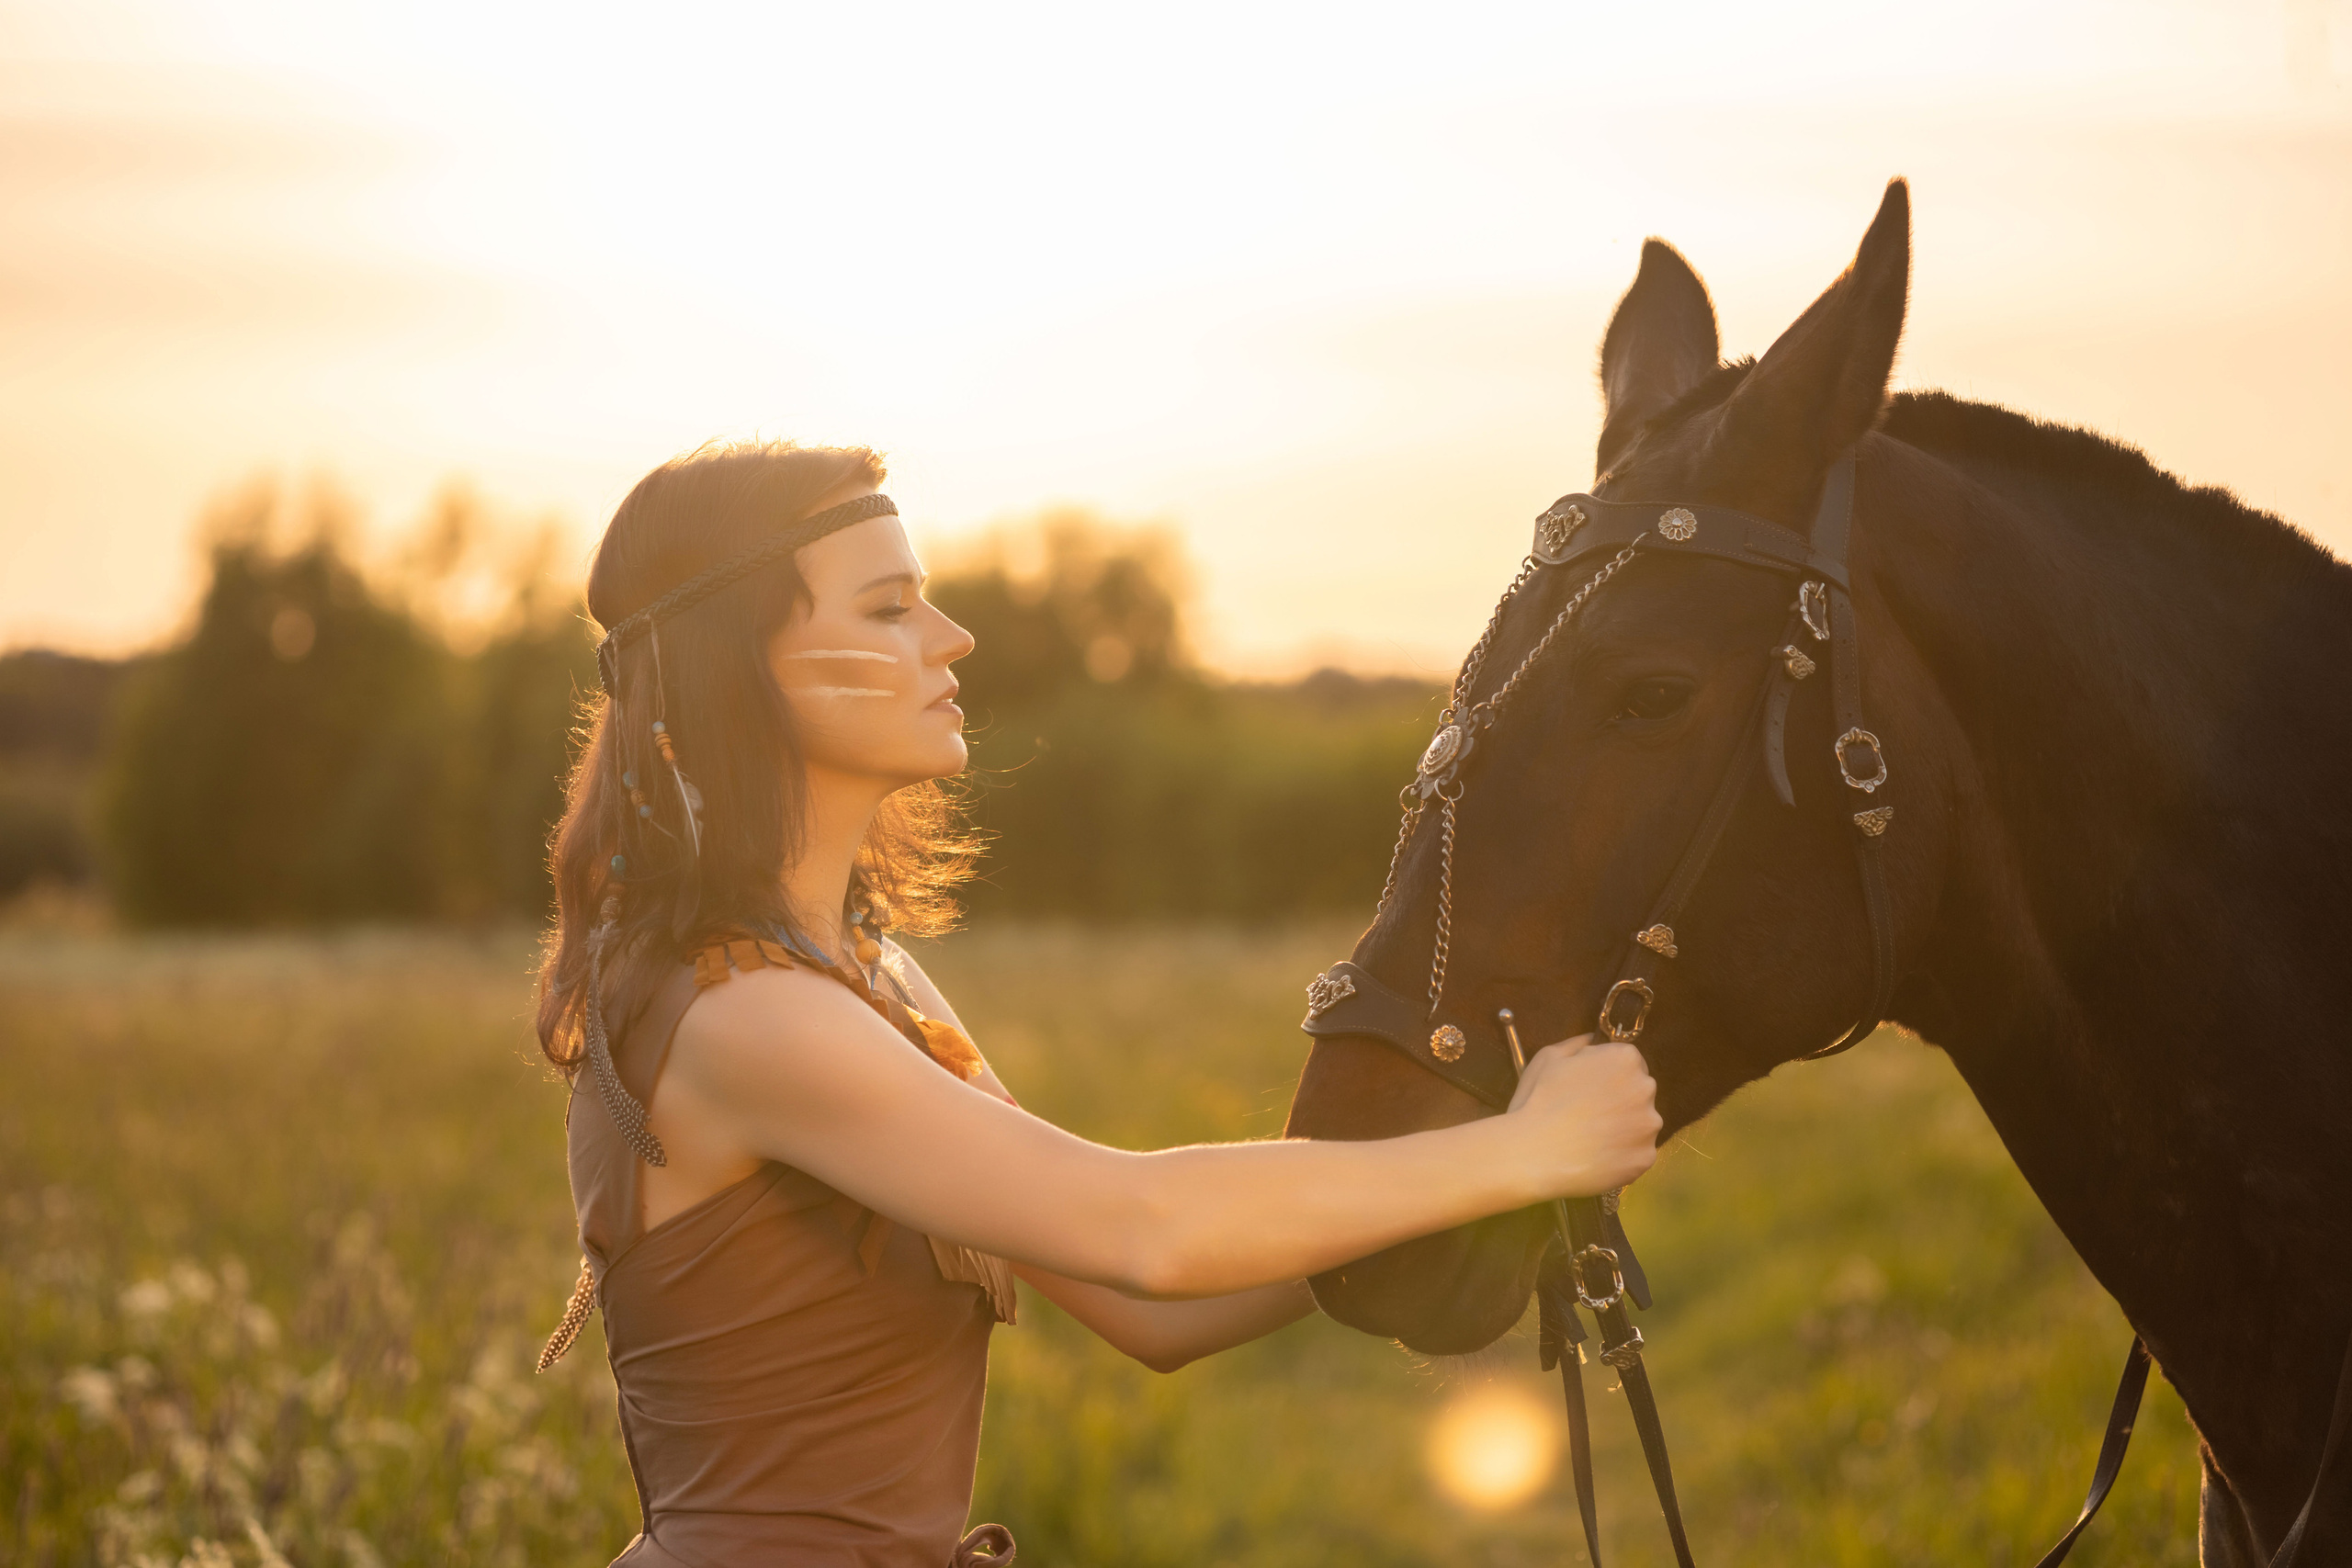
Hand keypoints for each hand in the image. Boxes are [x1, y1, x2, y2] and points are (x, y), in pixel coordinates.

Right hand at [1503, 1034, 1661, 1198]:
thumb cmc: (1539, 1099)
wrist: (1535, 1153)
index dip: (1608, 1073)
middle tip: (1588, 1114)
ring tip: (1591, 1140)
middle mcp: (1646, 1089)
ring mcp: (1649, 1126)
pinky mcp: (1646, 1157)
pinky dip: (1622, 1156)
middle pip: (1638, 1091)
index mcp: (1625, 1059)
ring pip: (1640, 1124)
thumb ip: (1577, 1044)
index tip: (1589, 1088)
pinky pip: (1637, 1153)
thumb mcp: (1549, 1058)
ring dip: (1623, 1128)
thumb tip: (1593, 1040)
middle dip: (1620, 1099)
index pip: (1629, 1061)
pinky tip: (1597, 1158)